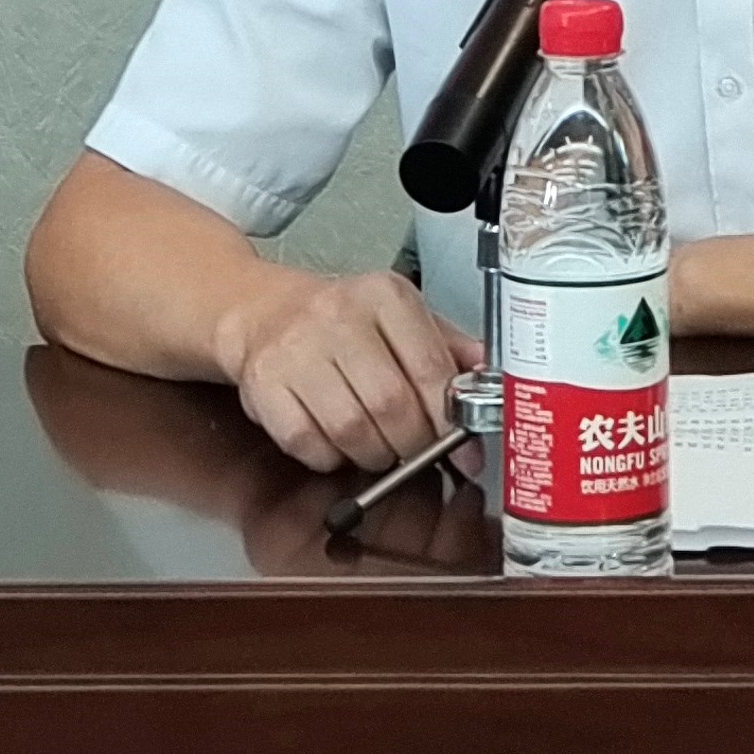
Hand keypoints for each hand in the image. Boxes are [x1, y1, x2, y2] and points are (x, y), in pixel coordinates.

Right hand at [214, 270, 483, 473]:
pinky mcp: (265, 384)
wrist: (263, 313)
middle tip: (416, 450)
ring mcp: (296, 350)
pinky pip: (307, 443)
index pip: (431, 368)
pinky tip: (336, 442)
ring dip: (373, 454)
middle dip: (413, 443)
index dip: (452, 419)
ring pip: (351, 429)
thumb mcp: (400, 318)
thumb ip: (447, 350)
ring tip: (377, 445)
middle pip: (392, 404)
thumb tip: (490, 384)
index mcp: (384, 296)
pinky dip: (329, 457)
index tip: (463, 448)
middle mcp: (338, 316)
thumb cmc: (341, 321)